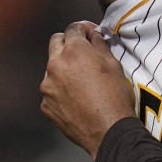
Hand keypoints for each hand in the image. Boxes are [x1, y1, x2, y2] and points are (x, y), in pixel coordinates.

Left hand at [40, 21, 134, 157]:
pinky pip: (51, 89)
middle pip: (56, 41)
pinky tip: (77, 98)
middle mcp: (56, 65)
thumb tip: (95, 36)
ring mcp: (48, 86)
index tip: (90, 35)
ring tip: (82, 81)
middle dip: (69, 43)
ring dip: (64, 68)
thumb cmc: (116, 100)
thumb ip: (100, 46)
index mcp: (74, 52)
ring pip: (52, 67)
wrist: (108, 132)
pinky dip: (61, 90)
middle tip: (83, 52)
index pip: (73, 28)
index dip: (84, 29)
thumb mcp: (114, 66)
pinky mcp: (46, 104)